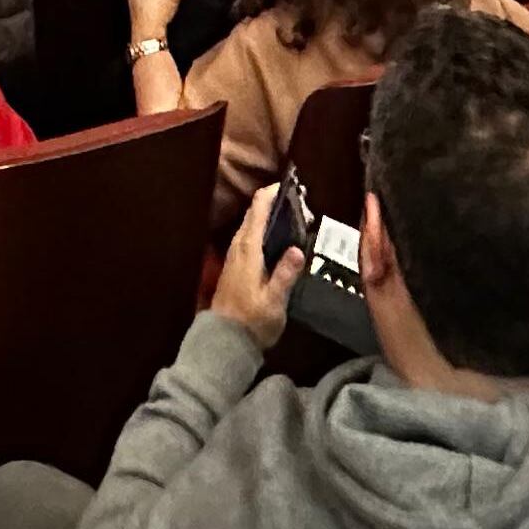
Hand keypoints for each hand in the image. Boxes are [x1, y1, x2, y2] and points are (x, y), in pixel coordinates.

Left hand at [209, 186, 304, 350]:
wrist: (225, 341)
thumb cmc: (251, 321)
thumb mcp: (274, 301)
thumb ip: (285, 274)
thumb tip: (298, 249)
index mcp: (248, 250)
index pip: (258, 210)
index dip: (273, 193)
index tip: (294, 187)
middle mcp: (239, 247)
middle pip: (254, 213)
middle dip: (276, 203)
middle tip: (303, 205)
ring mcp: (235, 256)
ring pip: (252, 225)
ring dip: (271, 217)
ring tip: (297, 218)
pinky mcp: (236, 265)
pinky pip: (251, 238)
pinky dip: (266, 231)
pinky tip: (281, 240)